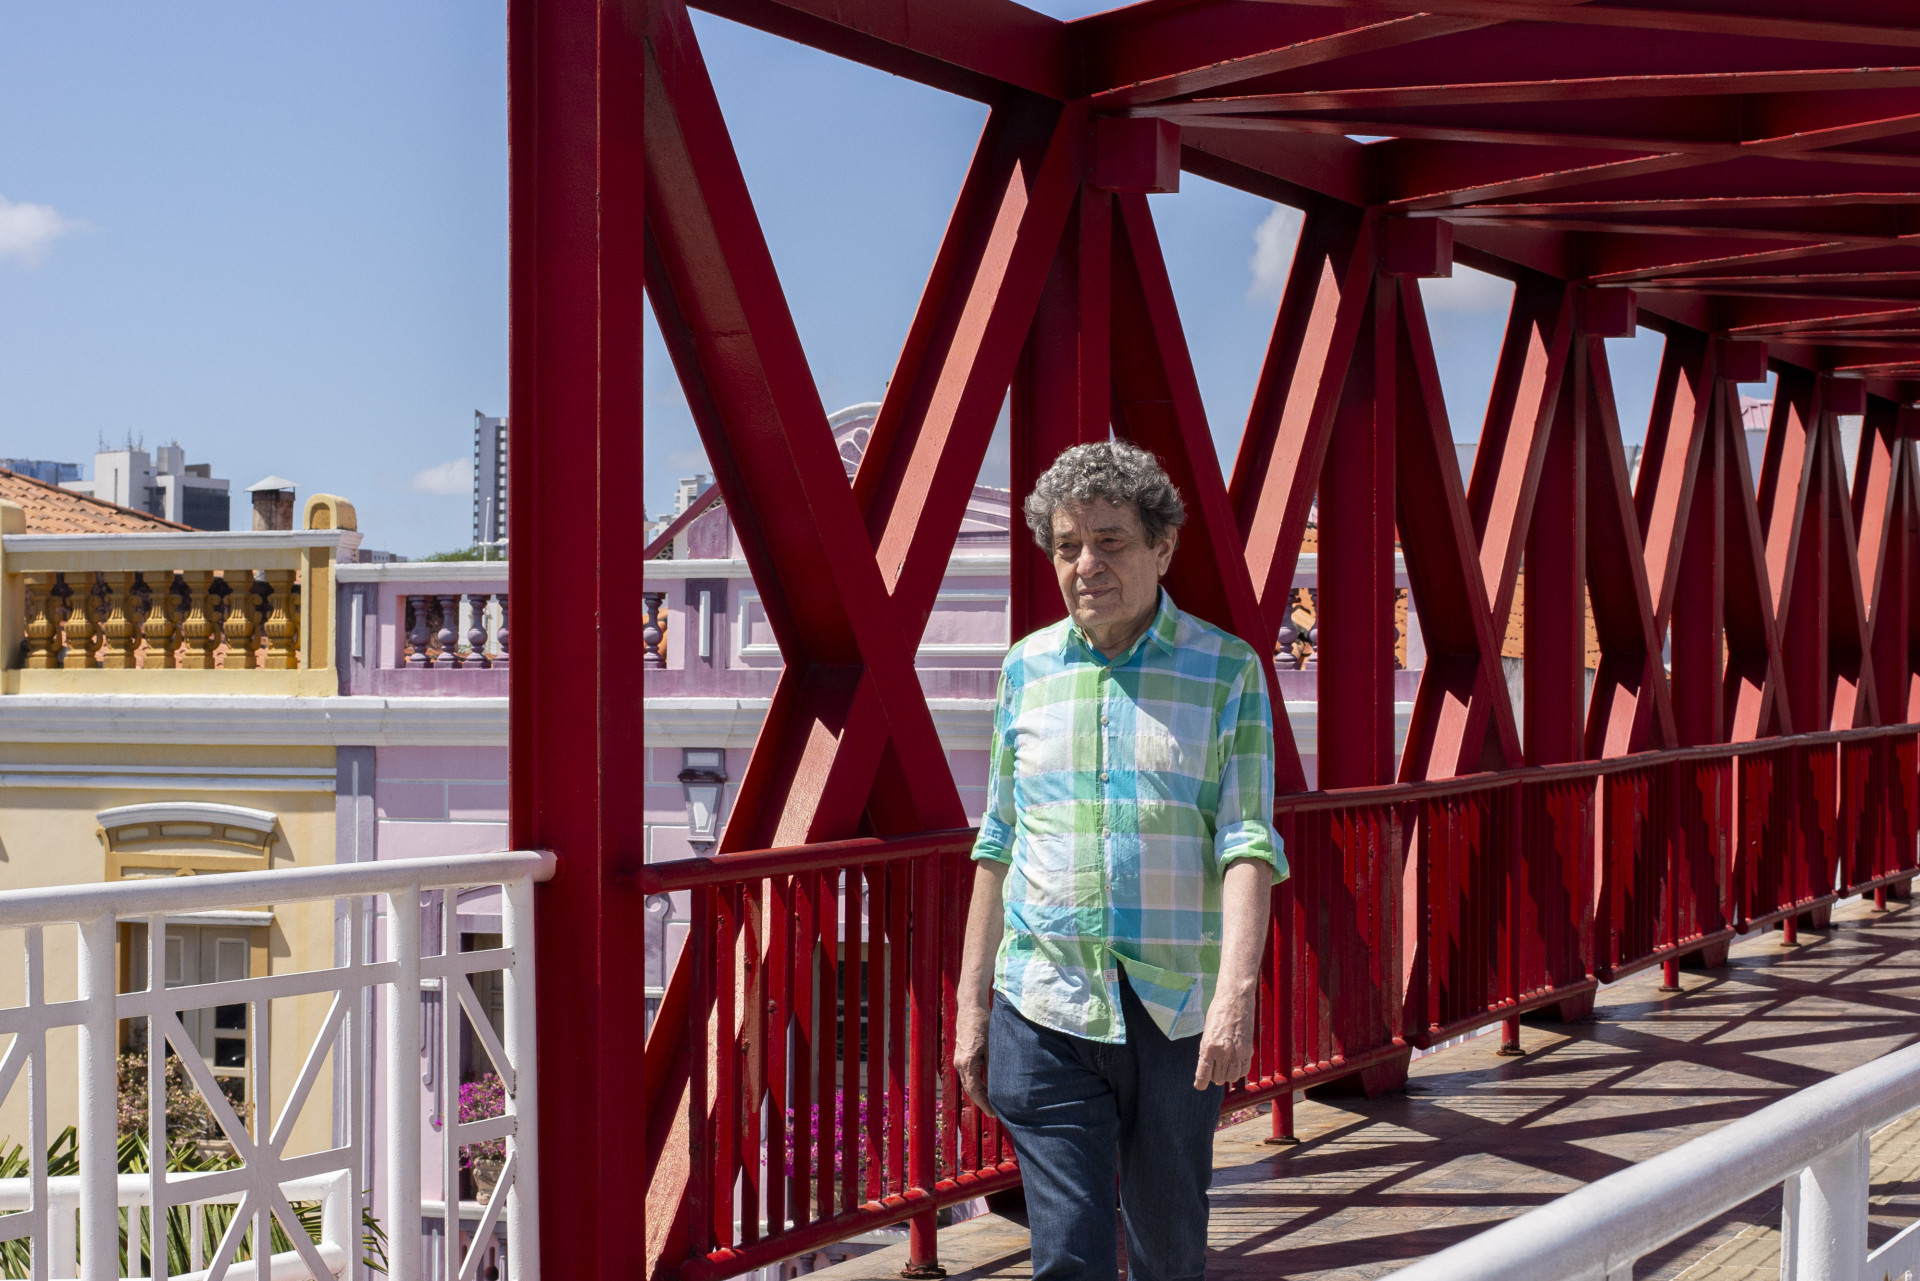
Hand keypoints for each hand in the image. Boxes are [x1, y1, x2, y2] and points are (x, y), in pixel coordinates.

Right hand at [955, 1000, 994, 1117]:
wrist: (971, 1006)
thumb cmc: (983, 1023)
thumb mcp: (992, 1046)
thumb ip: (993, 1066)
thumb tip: (1000, 1085)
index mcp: (967, 1063)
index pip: (975, 1090)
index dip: (985, 1104)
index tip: (994, 1114)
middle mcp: (959, 1063)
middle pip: (970, 1089)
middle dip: (982, 1102)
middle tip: (995, 1113)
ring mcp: (959, 1059)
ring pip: (969, 1082)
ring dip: (979, 1093)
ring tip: (992, 1103)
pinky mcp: (961, 1054)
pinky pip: (968, 1074)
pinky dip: (977, 1083)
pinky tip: (987, 1086)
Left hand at [1193, 984, 1255, 1088]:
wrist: (1235, 1000)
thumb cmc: (1218, 1013)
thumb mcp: (1207, 1032)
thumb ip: (1208, 1050)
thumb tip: (1209, 1067)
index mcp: (1208, 1047)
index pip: (1203, 1074)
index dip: (1201, 1083)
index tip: (1200, 1086)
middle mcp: (1222, 1052)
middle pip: (1218, 1077)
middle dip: (1215, 1077)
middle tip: (1214, 1072)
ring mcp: (1236, 1052)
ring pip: (1232, 1077)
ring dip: (1227, 1076)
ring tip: (1225, 1068)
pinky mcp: (1248, 1050)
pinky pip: (1244, 1070)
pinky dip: (1240, 1071)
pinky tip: (1236, 1065)